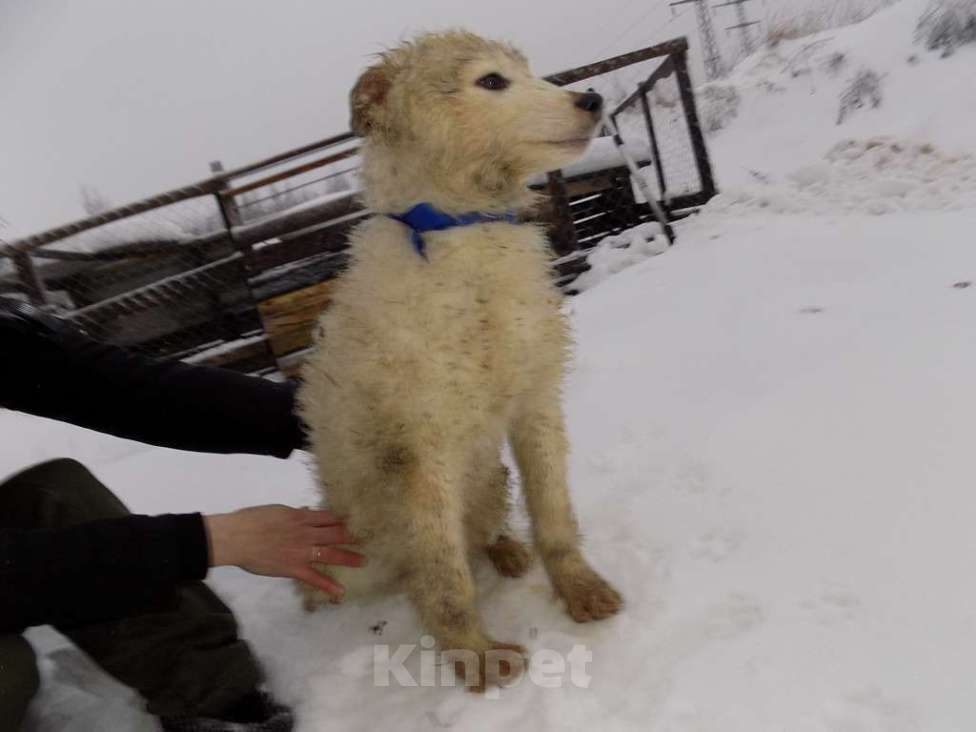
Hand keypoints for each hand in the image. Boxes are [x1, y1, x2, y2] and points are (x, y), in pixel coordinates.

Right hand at [204, 505, 363, 597]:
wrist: (238, 537)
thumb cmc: (252, 520)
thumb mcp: (276, 510)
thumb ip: (294, 514)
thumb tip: (306, 512)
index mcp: (301, 517)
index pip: (328, 517)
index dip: (342, 520)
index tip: (354, 522)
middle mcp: (306, 533)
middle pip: (335, 533)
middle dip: (351, 536)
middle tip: (366, 539)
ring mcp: (302, 551)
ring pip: (330, 553)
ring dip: (349, 557)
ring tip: (363, 561)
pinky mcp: (293, 567)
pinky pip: (315, 577)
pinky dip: (328, 585)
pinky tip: (341, 591)